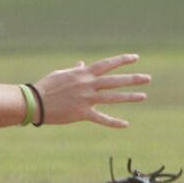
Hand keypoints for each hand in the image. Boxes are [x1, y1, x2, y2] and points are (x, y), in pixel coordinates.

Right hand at [32, 55, 149, 128]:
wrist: (35, 102)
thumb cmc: (46, 86)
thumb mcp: (61, 74)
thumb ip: (75, 70)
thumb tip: (82, 63)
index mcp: (84, 74)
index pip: (107, 64)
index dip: (122, 60)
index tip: (135, 57)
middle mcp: (88, 84)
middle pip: (115, 80)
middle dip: (132, 78)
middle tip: (148, 78)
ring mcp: (86, 99)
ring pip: (112, 97)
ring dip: (129, 97)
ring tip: (143, 96)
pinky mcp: (82, 113)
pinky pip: (101, 119)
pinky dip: (113, 122)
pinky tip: (125, 124)